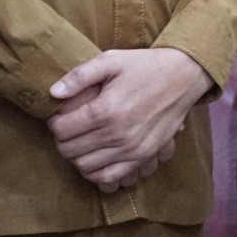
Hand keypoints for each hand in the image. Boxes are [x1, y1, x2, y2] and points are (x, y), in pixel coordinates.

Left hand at [47, 48, 211, 192]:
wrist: (184, 76)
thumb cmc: (145, 66)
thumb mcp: (112, 60)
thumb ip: (79, 75)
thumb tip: (52, 93)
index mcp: (106, 110)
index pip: (60, 129)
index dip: (54, 122)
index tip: (61, 115)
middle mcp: (117, 134)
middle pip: (69, 150)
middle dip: (62, 139)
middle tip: (70, 127)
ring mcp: (131, 149)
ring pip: (84, 166)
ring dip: (76, 155)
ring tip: (82, 139)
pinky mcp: (143, 156)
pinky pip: (108, 176)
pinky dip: (95, 171)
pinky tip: (95, 156)